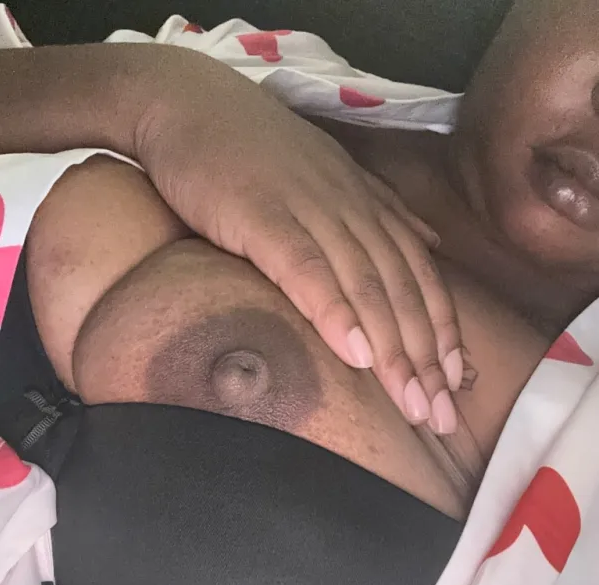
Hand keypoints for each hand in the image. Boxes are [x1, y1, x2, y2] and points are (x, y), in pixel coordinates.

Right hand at [135, 48, 462, 431]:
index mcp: (366, 205)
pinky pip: (307, 270)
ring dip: (395, 350)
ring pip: (366, 287)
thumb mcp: (329, 180)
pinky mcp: (264, 218)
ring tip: (414, 403)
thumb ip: (378, 213)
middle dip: (427, 358)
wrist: (190, 104)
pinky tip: (356, 356)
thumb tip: (426, 241)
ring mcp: (310, 212)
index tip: (456, 384)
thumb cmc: (255, 151)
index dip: (442, 331)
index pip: (419, 275)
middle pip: (401, 291)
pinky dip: (335, 312)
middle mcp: (350, 210)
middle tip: (443, 416)